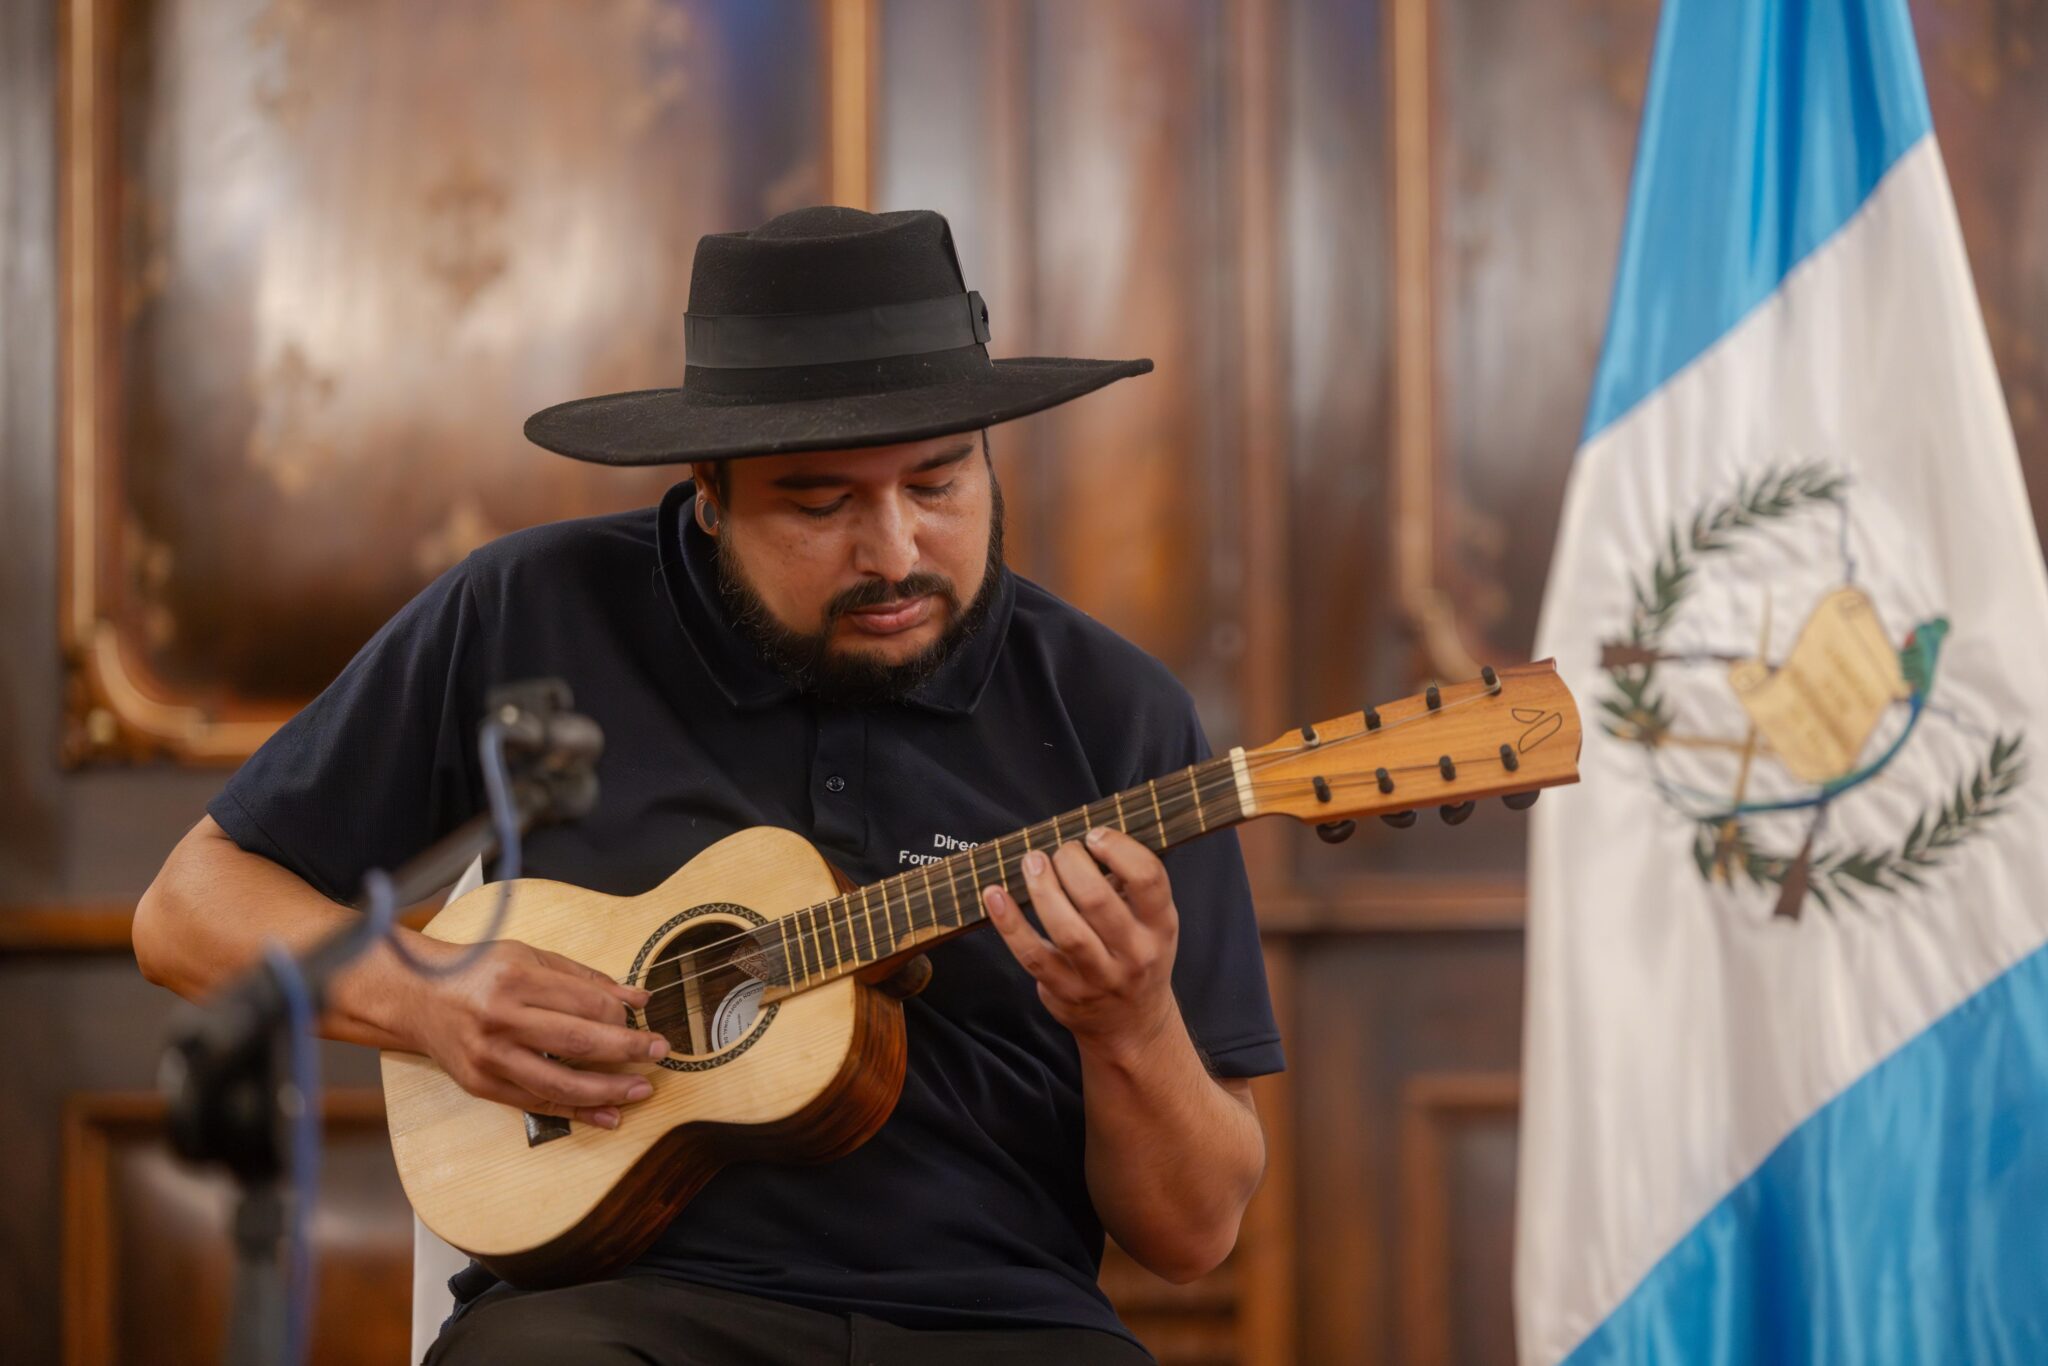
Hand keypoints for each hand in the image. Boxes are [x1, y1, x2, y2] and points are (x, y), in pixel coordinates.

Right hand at [401, 935, 669, 1129]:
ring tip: (642, 1089)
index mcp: (516, 979)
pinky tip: (608, 1114)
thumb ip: (586, 978)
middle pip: (577, 1042)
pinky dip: (578, 1112)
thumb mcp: (531, 958)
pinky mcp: (483, 1085)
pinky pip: (538, 1103)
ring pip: (560, 1082)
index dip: (620, 1014)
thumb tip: (639, 997)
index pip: (584, 1002)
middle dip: (626, 1051)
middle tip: (659, 1052)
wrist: (418, 997)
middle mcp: (501, 1020)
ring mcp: (490, 1057)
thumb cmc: (479, 972)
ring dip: (608, 1090)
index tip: (642, 1019)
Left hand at [982, 826, 1179, 1062]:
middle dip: (1071, 864)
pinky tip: (995, 895)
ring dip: (1042, 890)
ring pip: (1067, 931)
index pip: (1148, 879)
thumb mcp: (1151, 921)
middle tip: (1059, 850)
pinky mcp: (1065, 992)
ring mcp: (1100, 977)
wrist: (1132, 1025)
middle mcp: (1135, 953)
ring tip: (1031, 862)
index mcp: (1161, 925)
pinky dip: (1010, 923)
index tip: (1094, 835)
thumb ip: (1127, 883)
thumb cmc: (1135, 954)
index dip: (1118, 848)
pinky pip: (1032, 955)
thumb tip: (1086, 836)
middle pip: (1098, 901)